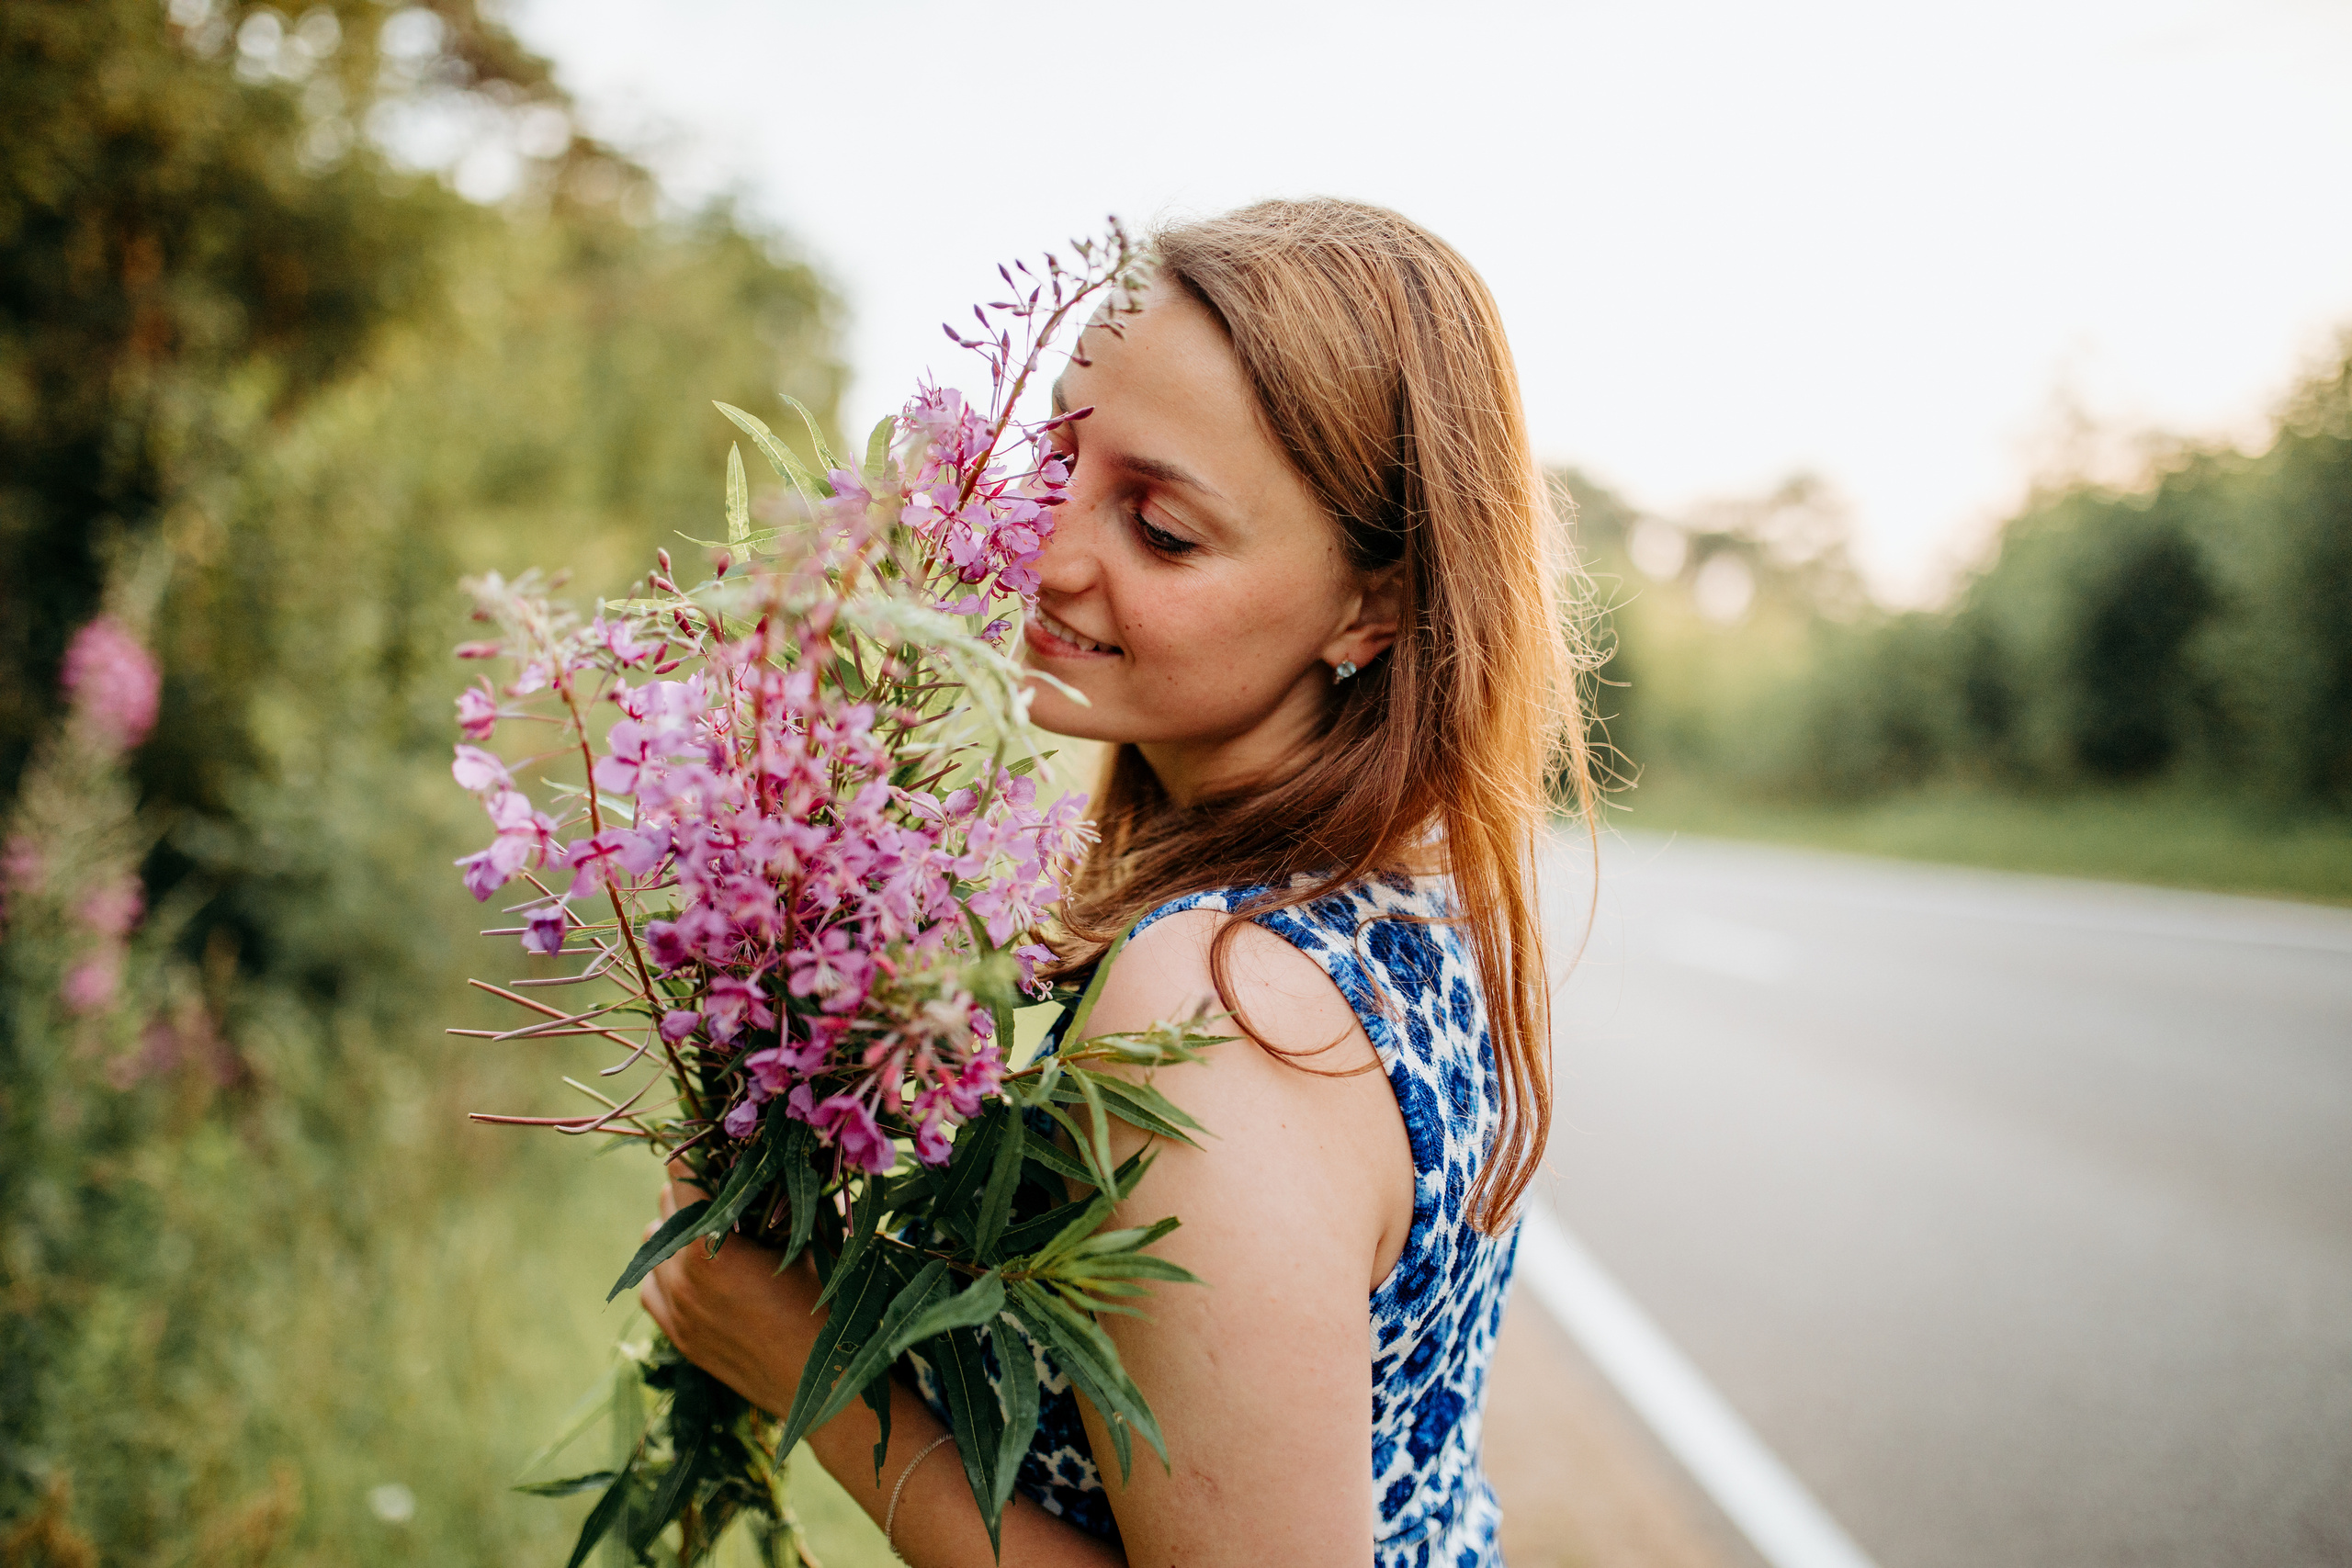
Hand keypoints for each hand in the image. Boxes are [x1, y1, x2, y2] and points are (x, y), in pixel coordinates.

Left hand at [638, 1161, 821, 1415]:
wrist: (825, 1389)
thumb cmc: (827, 1305)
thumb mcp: (809, 1243)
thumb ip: (778, 1200)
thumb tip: (773, 1153)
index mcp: (709, 1247)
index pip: (681, 1178)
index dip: (697, 1151)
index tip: (711, 1137)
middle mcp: (680, 1277)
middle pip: (663, 1209)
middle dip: (690, 1191)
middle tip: (724, 1184)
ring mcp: (674, 1311)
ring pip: (650, 1248)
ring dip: (674, 1232)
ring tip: (712, 1229)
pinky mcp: (678, 1337)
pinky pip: (651, 1289)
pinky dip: (666, 1272)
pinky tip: (696, 1270)